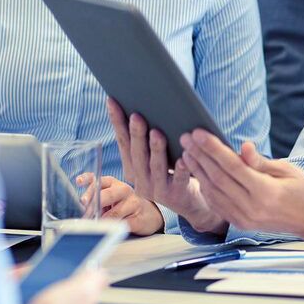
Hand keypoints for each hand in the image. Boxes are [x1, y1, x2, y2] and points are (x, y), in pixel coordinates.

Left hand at [77, 173, 162, 235]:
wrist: (149, 215)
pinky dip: (114, 228)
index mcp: (113, 183)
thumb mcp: (109, 199)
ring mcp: (133, 203)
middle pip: (107, 194)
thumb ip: (96, 201)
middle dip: (94, 204)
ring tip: (95, 226)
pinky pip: (123, 224)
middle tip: (85, 212)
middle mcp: (123, 190)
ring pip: (115, 213)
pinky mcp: (139, 218)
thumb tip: (83, 211)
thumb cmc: (123, 206)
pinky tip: (110, 230)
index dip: (88, 180)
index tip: (78, 182)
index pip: (99, 179)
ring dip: (103, 220)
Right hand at [106, 98, 225, 233]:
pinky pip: (179, 180)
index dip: (117, 122)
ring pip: (155, 167)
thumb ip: (147, 141)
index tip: (113, 101)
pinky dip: (180, 169)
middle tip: (137, 116)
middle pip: (137, 154)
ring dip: (155, 150)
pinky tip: (184, 158)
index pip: (122, 142)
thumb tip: (141, 107)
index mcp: (131, 169)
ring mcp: (157, 190)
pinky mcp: (176, 195)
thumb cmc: (171, 173)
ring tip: (157, 133)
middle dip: (136, 134)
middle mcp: (140, 181)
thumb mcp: (155, 159)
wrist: (190, 202)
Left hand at [180, 130, 303, 240]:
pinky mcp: (241, 224)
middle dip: (200, 156)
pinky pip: (217, 204)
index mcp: (266, 193)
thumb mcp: (286, 170)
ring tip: (186, 152)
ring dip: (198, 171)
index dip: (213, 149)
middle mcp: (252, 208)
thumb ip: (260, 162)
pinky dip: (205, 187)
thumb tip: (241, 147)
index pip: (232, 167)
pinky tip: (197, 172)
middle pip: (218, 179)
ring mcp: (244, 219)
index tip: (199, 133)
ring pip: (213, 192)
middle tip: (186, 138)